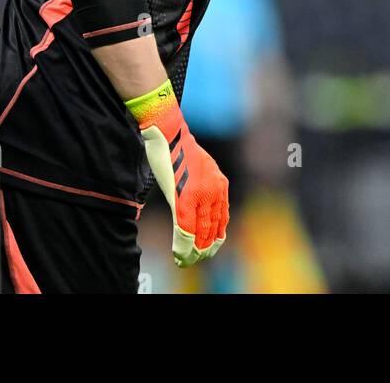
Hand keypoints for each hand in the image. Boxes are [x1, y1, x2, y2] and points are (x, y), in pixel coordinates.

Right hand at [125, 80, 228, 266]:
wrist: (168, 131)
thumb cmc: (179, 147)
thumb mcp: (201, 166)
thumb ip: (204, 185)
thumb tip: (201, 203)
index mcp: (219, 183)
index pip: (221, 218)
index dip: (214, 237)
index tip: (209, 249)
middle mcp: (214, 190)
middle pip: (212, 228)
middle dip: (205, 248)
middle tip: (198, 259)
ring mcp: (199, 194)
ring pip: (199, 231)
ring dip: (193, 250)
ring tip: (186, 260)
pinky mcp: (183, 196)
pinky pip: (185, 227)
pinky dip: (182, 244)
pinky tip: (179, 253)